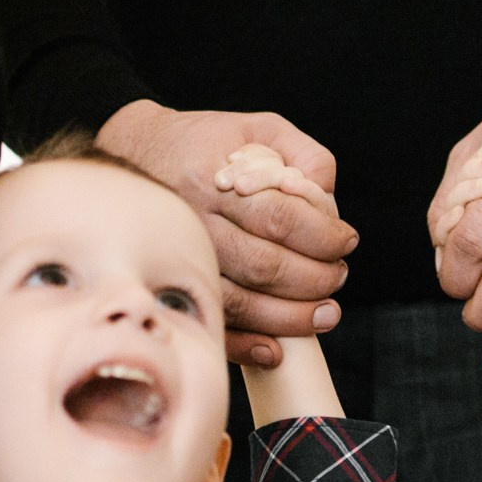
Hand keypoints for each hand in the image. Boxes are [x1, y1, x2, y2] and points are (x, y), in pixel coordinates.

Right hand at [96, 101, 357, 366]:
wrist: (135, 158)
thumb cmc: (206, 146)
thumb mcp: (255, 130)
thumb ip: (301, 154)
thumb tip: (329, 197)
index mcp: (214, 179)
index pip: (279, 217)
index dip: (322, 236)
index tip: (346, 242)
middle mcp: (193, 222)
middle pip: (263, 265)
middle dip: (314, 278)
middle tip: (338, 277)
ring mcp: (179, 260)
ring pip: (240, 302)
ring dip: (290, 317)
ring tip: (325, 313)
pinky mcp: (172, 290)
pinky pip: (210, 326)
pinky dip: (245, 347)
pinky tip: (275, 350)